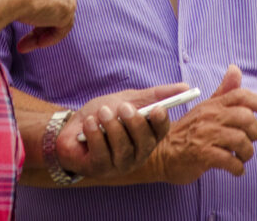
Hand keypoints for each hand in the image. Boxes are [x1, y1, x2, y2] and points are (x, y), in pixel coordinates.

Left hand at [55, 83, 187, 178]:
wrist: (70, 127)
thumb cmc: (103, 114)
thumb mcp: (127, 99)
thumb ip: (154, 95)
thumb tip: (185, 87)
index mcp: (147, 137)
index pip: (161, 132)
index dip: (160, 122)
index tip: (157, 108)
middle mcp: (137, 155)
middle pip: (144, 143)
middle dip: (134, 124)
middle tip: (123, 107)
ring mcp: (118, 165)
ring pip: (123, 149)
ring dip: (112, 127)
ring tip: (102, 112)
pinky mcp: (99, 169)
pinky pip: (102, 154)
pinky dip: (95, 134)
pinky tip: (89, 123)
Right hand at [148, 65, 256, 184]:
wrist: (161, 153)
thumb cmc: (188, 132)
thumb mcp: (205, 108)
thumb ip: (223, 91)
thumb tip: (235, 69)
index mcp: (212, 104)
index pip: (241, 96)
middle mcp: (209, 116)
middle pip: (246, 118)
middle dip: (255, 132)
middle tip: (250, 141)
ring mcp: (205, 135)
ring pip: (241, 140)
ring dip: (247, 153)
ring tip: (241, 157)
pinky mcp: (202, 154)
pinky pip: (231, 161)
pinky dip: (238, 168)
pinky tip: (236, 169)